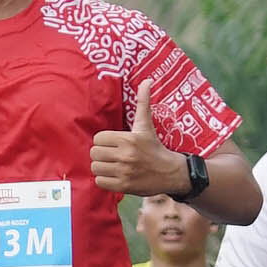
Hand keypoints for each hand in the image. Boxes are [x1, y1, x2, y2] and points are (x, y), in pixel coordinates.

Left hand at [90, 82, 183, 199]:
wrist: (171, 172)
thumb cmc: (155, 147)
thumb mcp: (147, 125)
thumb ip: (143, 103)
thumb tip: (147, 81)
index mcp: (128, 139)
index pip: (98, 139)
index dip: (103, 141)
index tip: (112, 144)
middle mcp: (126, 155)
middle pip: (95, 153)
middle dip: (101, 154)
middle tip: (111, 155)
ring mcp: (124, 172)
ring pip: (96, 168)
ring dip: (101, 167)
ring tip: (111, 165)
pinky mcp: (124, 186)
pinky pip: (100, 182)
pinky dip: (105, 180)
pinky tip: (114, 176)